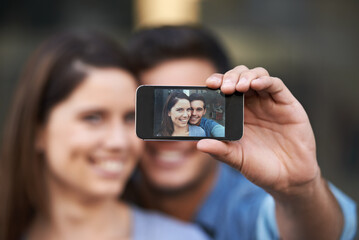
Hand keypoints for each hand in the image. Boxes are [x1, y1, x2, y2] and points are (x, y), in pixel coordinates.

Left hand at [197, 65, 319, 195]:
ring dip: (245, 76)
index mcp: (236, 113)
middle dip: (229, 77)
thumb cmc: (261, 167)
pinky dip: (265, 81)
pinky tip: (255, 84)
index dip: (216, 83)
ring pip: (257, 75)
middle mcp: (252, 104)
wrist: (289, 178)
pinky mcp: (287, 104)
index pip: (224, 89)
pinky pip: (276, 85)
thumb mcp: (237, 159)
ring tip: (238, 87)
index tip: (208, 85)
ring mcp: (269, 102)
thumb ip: (220, 150)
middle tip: (223, 87)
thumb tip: (199, 144)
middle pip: (239, 77)